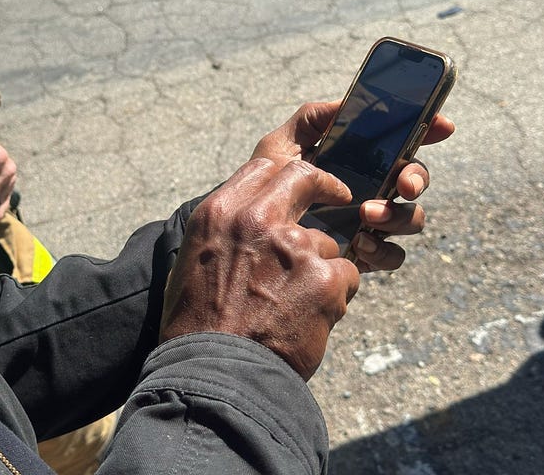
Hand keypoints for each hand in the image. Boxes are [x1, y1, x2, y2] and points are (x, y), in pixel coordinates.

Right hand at [161, 158, 357, 379]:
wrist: (216, 374)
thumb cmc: (198, 327)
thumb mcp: (196, 262)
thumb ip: (227, 233)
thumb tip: (248, 225)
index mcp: (220, 213)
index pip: (263, 168)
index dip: (287, 174)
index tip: (303, 184)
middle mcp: (257, 219)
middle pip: (303, 178)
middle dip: (325, 185)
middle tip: (340, 197)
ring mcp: (295, 246)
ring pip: (327, 244)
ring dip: (320, 270)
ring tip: (295, 308)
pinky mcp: (325, 278)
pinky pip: (347, 277)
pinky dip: (336, 297)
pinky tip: (311, 321)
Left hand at [251, 101, 454, 272]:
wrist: (249, 238)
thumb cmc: (264, 185)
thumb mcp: (279, 147)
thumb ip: (309, 119)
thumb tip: (347, 103)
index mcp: (360, 159)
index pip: (403, 141)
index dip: (429, 129)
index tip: (443, 125)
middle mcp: (373, 189)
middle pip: (415, 179)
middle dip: (416, 178)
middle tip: (401, 184)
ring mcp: (372, 223)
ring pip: (412, 218)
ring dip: (397, 215)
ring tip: (367, 214)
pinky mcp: (365, 254)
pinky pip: (393, 255)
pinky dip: (384, 250)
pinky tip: (360, 244)